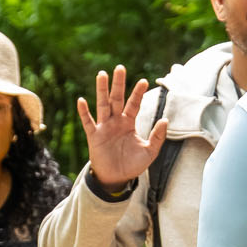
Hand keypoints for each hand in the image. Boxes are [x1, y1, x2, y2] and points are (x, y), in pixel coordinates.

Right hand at [76, 67, 169, 189]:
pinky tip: (81, 100)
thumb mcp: (150, 152)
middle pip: (117, 99)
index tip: (144, 81)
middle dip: (119, 84)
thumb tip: (165, 120)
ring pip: (102, 105)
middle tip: (120, 67)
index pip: (134, 104)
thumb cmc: (132, 165)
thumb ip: (158, 137)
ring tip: (102, 74)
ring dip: (102, 90)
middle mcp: (116, 121)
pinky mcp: (94, 136)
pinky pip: (88, 122)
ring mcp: (104, 127)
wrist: (116, 179)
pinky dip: (84, 112)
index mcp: (129, 123)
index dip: (138, 93)